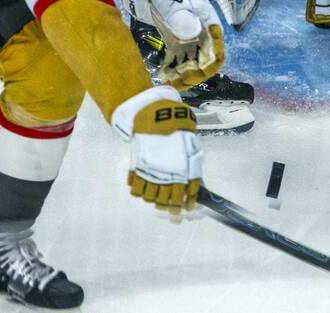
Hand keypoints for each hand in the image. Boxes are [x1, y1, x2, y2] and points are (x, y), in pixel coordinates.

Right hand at [112, 87, 202, 212]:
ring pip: (151, 198)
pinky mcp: (138, 170)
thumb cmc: (177, 131)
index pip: (188, 193)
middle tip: (174, 210)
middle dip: (172, 208)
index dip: (188, 203)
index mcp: (184, 168)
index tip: (188, 208)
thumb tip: (193, 184)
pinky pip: (136, 190)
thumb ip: (192, 166)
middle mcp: (168, 173)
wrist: (157, 118)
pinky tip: (145, 190)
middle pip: (168, 201)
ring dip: (156, 202)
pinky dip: (140, 193)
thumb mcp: (191, 146)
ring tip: (159, 201)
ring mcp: (151, 172)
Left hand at [133, 0, 223, 87]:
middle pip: (204, 64)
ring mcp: (189, 42)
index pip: (217, 53)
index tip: (195, 72)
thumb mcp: (176, 2)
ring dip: (181, 77)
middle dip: (193, 76)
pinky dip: (170, 71)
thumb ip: (183, 17)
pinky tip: (161, 76)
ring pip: (190, 66)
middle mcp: (202, 38)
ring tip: (168, 83)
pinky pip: (176, 63)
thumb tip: (192, 34)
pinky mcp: (176, 45)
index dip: (210, 66)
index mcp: (208, 28)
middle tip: (178, 81)